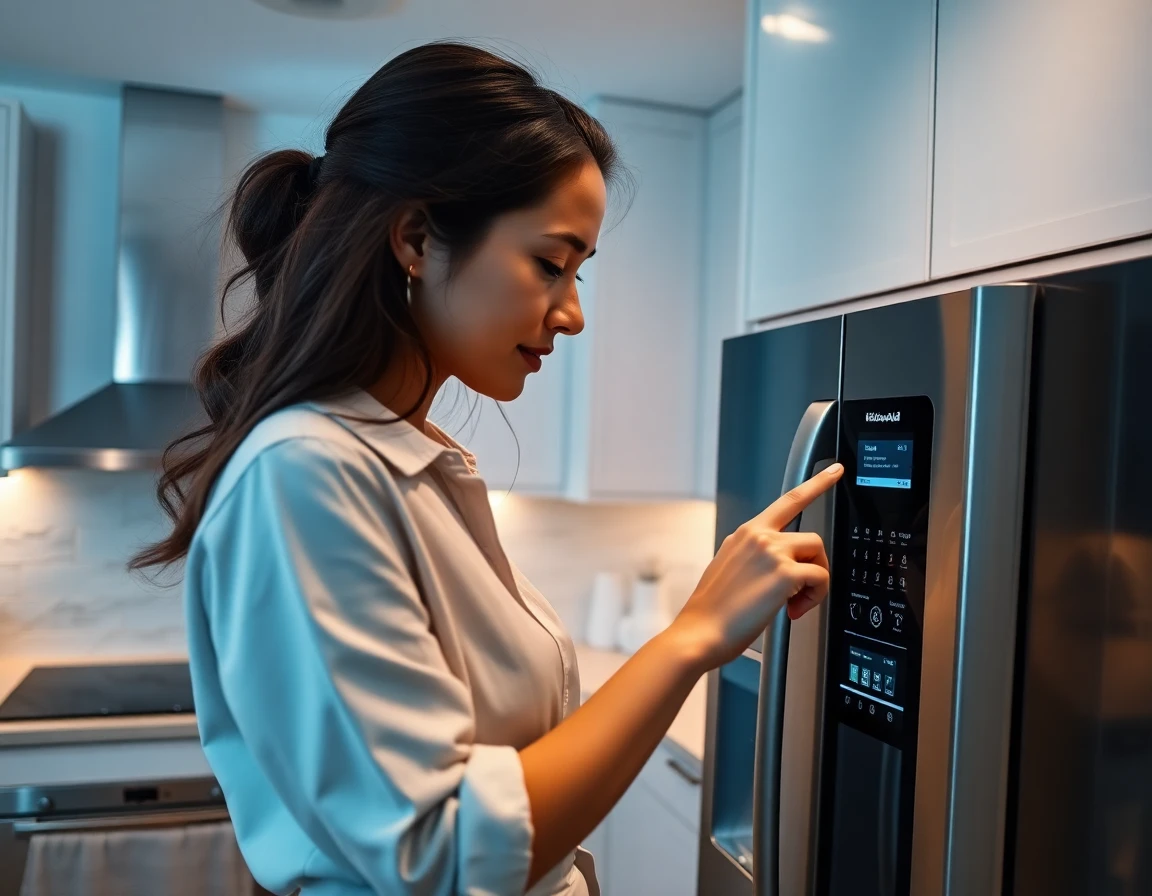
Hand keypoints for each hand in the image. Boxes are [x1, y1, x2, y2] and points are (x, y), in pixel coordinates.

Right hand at [669, 463, 842, 669]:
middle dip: (815, 565)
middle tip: (803, 590)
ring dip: (815, 582)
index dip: (816, 484)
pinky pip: (820, 578)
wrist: (699, 631)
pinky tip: (793, 610)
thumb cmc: (710, 611)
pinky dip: (815, 598)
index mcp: (745, 534)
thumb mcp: (726, 570)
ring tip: (794, 603)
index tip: (834, 471)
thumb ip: (751, 558)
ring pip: (818, 555)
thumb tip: (776, 569)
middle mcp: (759, 536)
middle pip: (811, 537)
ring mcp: (772, 552)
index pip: (788, 501)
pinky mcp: (785, 573)